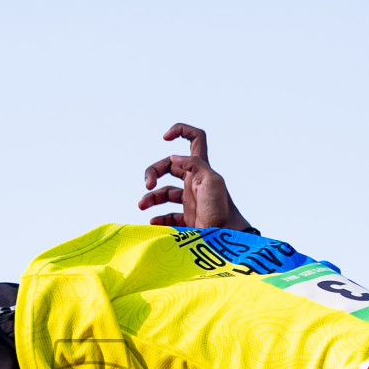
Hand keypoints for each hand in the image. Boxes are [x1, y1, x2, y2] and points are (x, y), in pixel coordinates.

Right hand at [138, 123, 253, 230]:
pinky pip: (168, 215)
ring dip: (151, 198)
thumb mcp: (211, 181)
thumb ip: (193, 165)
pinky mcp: (188, 218)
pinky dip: (159, 218)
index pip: (195, 139)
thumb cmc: (221, 209)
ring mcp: (190, 200)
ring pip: (165, 192)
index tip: (165, 138)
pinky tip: (154, 222)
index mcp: (201, 169)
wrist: (226, 238)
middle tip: (147, 185)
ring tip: (142, 206)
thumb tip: (174, 157)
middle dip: (154, 172)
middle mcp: (195, 181)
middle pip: (169, 167)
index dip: (181, 131)